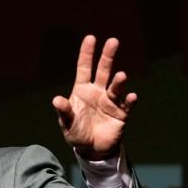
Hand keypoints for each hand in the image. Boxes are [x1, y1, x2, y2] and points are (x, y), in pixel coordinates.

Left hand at [52, 35, 136, 159]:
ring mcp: (110, 101)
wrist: (91, 150)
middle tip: (113, 41)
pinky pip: (126, 105)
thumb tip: (56, 100)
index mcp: (83, 91)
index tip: (91, 38)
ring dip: (119, 81)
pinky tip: (131, 97)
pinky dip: (129, 101)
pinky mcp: (121, 113)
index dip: (87, 54)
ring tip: (121, 76)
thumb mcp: (67, 123)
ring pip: (116, 87)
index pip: (84, 68)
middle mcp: (98, 92)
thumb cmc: (77, 133)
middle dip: (108, 56)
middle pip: (103, 71)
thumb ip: (64, 111)